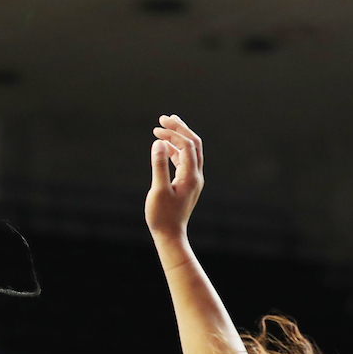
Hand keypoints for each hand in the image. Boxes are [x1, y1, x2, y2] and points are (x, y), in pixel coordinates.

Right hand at [145, 114, 203, 240]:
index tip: (156, 130)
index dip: (173, 134)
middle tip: (165, 118)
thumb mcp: (158, 190)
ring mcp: (193, 180)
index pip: (186, 145)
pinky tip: (164, 146)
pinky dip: (175, 150)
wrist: (170, 235)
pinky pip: (184, 161)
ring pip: (190, 151)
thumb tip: (159, 142)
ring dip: (179, 137)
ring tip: (165, 126)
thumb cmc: (162, 216)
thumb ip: (159, 165)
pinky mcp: (187, 184)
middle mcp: (196, 175)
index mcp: (191, 176)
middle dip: (180, 129)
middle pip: (193, 144)